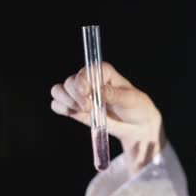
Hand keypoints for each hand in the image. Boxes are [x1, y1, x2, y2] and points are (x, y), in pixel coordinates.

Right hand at [50, 61, 166, 174]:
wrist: (137, 125)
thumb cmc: (137, 107)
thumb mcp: (131, 100)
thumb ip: (115, 95)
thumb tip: (100, 91)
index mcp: (105, 73)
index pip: (87, 70)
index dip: (83, 80)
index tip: (87, 92)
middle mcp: (90, 81)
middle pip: (70, 81)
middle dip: (75, 95)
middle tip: (89, 108)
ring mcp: (81, 95)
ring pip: (59, 90)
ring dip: (66, 100)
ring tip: (82, 110)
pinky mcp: (76, 108)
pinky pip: (57, 104)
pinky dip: (60, 108)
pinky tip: (72, 113)